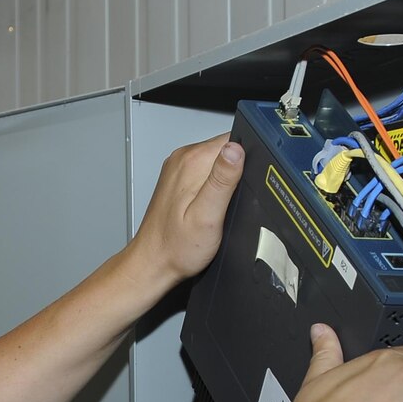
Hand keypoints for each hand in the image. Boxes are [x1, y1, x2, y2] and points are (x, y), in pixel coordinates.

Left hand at [122, 133, 245, 287]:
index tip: (241, 185)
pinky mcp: (178, 179)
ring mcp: (178, 168)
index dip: (248, 160)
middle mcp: (183, 159)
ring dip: (224, 181)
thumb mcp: (208, 215)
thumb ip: (223, 180)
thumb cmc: (176, 246)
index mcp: (193, 161)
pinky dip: (212, 187)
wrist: (154, 262)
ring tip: (215, 207)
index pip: (234, 139)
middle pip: (226, 149)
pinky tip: (206, 207)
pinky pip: (205, 172)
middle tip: (226, 202)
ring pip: (217, 161)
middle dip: (236, 173)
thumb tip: (237, 149)